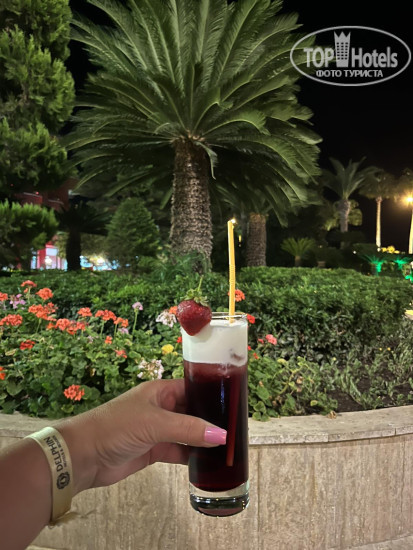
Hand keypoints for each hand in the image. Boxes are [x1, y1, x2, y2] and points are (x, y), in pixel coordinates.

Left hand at [58, 379, 226, 492]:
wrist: (83, 456)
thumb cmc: (115, 427)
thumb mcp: (154, 423)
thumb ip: (188, 429)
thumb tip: (221, 435)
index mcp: (161, 391)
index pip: (193, 388)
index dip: (212, 394)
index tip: (234, 403)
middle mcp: (162, 407)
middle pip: (193, 411)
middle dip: (211, 419)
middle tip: (237, 427)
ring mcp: (158, 430)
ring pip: (188, 432)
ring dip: (204, 439)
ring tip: (229, 445)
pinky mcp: (154, 450)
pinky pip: (180, 451)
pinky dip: (193, 456)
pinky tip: (209, 460)